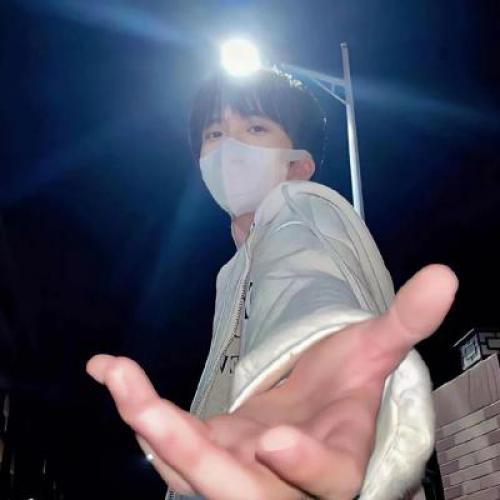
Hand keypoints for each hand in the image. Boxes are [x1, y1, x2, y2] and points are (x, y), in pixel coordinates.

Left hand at [87, 264, 456, 498]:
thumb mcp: (374, 350)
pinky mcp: (205, 452)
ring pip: (188, 465)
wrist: (310, 412)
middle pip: (236, 490)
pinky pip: (166, 437)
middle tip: (147, 411)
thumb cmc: (346, 385)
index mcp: (335, 459)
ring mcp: (235, 471)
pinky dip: (137, 404)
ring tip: (120, 377)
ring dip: (151, 423)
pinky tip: (109, 368)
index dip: (302, 467)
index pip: (325, 479)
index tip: (273, 440)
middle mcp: (279, 481)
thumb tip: (445, 274)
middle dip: (192, 453)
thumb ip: (404, 321)